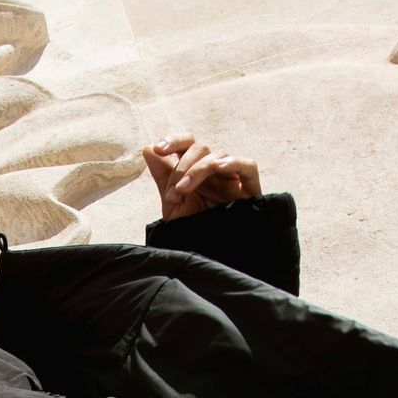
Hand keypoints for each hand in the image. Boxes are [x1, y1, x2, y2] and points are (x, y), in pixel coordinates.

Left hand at [142, 135, 260, 222]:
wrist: (210, 256)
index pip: (188, 143)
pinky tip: (219, 167)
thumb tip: (148, 148)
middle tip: (172, 194)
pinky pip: (247, 166)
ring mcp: (232, 177)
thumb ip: (162, 177)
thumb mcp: (172, 205)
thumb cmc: (193, 230)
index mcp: (196, 170)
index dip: (174, 141)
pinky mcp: (250, 188)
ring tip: (184, 191)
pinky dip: (233, 162)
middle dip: (182, 167)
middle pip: (200, 148)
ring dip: (198, 170)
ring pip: (218, 155)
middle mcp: (214, 170)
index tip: (158, 148)